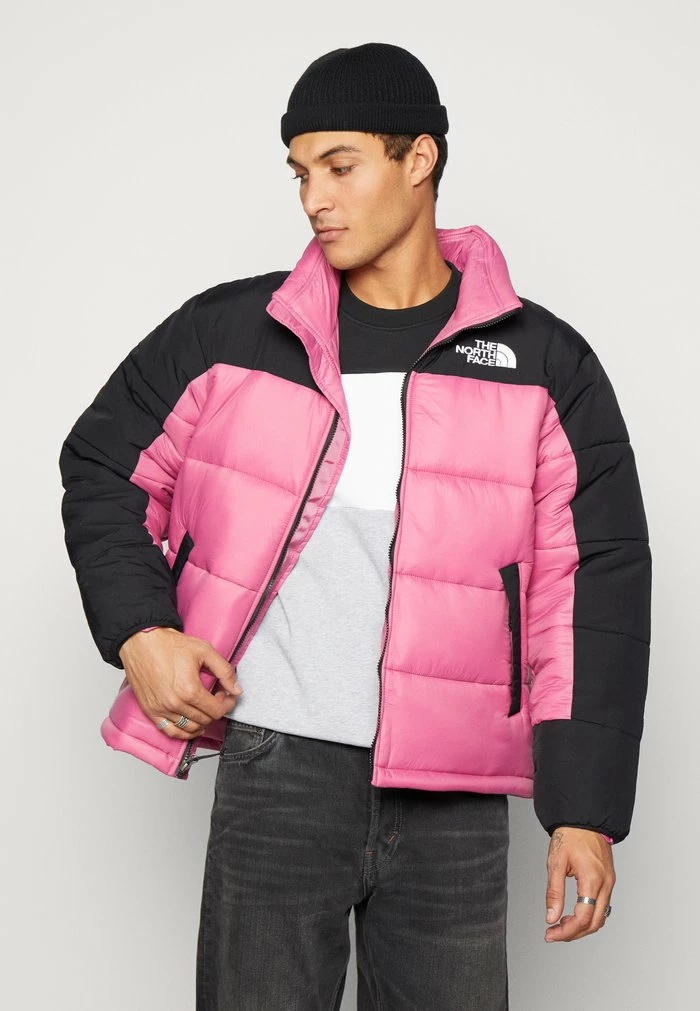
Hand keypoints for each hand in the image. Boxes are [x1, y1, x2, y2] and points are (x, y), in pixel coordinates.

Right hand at [118, 627, 242, 738]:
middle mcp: (175, 704)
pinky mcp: (150, 711)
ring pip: (190, 729)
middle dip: (216, 710)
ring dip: (202, 722)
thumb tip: (237, 689)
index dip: (227, 704)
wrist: (142, 642)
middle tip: (216, 697)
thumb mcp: (204, 651)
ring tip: (205, 709)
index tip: (228, 697)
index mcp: (189, 690)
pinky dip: (184, 732)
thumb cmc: (169, 645)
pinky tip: (191, 724)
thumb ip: (224, 671)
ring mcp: (161, 710)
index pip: (217, 710)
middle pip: (205, 720)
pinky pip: (170, 732)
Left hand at [544, 827, 614, 941]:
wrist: (584, 818)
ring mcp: (609, 882)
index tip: (550, 934)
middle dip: (574, 933)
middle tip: (554, 934)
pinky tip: (573, 914)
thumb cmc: (570, 836)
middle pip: (594, 923)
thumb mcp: (555, 862)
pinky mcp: (608, 880)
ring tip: (561, 925)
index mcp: (593, 879)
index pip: (583, 917)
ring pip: (600, 917)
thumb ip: (554, 892)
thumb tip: (551, 917)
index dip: (566, 931)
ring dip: (582, 926)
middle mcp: (606, 884)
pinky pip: (602, 906)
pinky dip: (589, 915)